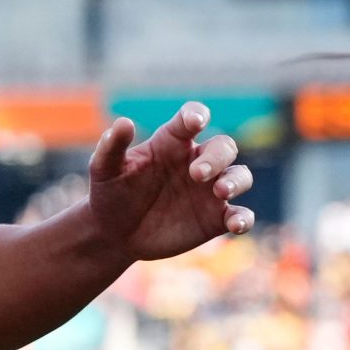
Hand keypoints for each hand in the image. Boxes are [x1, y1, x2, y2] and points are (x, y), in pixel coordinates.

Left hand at [85, 103, 255, 261]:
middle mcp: (197, 163)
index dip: (197, 115)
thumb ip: (112, 146)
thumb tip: (123, 122)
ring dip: (236, 181)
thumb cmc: (110, 194)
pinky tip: (237, 225)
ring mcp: (210, 191)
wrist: (115, 233)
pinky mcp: (216, 219)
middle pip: (224, 147)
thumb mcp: (104, 170)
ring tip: (221, 192)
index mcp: (172, 144)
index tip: (196, 122)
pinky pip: (241, 215)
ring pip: (240, 176)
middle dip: (217, 157)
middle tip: (197, 173)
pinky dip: (245, 219)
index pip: (191, 119)